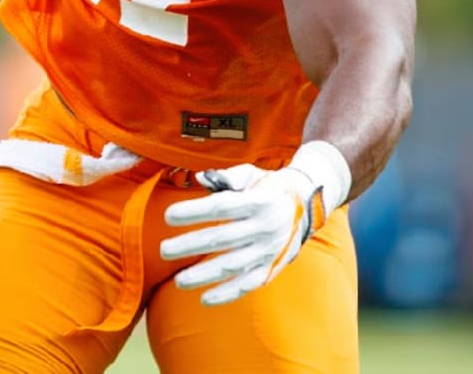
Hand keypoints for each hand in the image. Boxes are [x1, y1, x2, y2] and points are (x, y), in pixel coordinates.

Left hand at [159, 143, 350, 305]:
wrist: (308, 205)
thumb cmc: (268, 187)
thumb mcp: (251, 174)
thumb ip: (226, 177)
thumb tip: (199, 177)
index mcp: (257, 201)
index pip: (220, 207)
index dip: (194, 212)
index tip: (167, 216)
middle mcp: (265, 227)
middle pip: (222, 238)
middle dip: (190, 245)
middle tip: (163, 250)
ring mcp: (270, 249)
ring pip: (233, 265)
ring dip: (204, 275)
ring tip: (178, 281)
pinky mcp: (273, 267)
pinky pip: (249, 283)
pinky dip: (228, 293)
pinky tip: (205, 299)